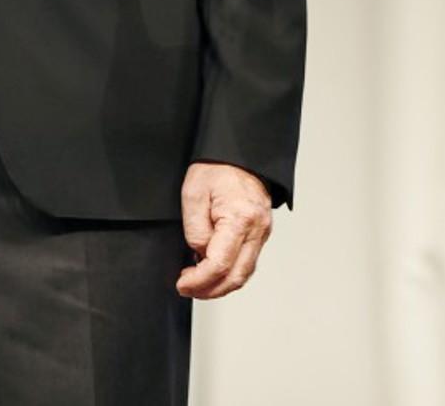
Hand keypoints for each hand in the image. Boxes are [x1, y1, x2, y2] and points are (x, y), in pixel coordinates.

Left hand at [176, 162, 274, 299]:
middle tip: (188, 289)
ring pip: (244, 273)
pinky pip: (248, 261)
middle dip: (210, 291)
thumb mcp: (193, 195)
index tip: (182, 283)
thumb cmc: (218, 168)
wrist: (239, 154)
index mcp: (240, 218)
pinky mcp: (261, 232)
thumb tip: (200, 256)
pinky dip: (230, 273)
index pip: (220, 265)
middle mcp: (257, 228)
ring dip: (220, 285)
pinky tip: (212, 269)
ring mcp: (262, 232)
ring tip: (197, 282)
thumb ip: (195, 231)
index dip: (198, 281)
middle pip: (237, 277)